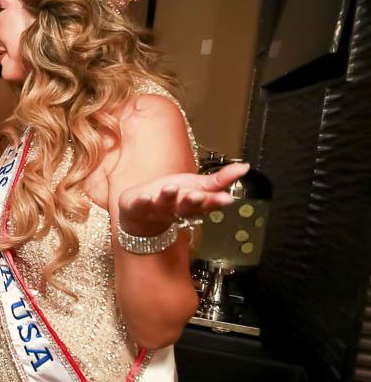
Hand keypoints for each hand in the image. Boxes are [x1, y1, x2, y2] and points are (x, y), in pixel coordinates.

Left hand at [118, 161, 249, 235]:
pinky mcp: (138, 207)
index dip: (216, 202)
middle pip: (187, 206)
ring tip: (171, 189)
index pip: (208, 203)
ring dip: (168, 197)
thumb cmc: (173, 198)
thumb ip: (220, 180)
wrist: (142, 214)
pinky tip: (145, 197)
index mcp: (194, 203)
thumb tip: (245, 167)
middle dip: (193, 201)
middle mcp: (177, 208)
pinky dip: (143, 202)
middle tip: (198, 195)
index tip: (227, 199)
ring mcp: (157, 209)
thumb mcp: (198, 186)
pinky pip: (140, 206)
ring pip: (164, 204)